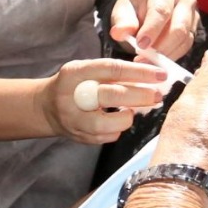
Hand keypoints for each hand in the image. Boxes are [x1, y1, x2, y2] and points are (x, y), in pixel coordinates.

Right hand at [38, 57, 167, 144]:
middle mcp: (72, 96)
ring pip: (108, 123)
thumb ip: (111, 72)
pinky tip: (120, 120)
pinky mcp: (80, 137)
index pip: (111, 69)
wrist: (47, 108)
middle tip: (158, 95)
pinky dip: (119, 129)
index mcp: (75, 73)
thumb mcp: (85, 70)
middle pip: (111, 96)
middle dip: (140, 95)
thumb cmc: (74, 84)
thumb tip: (148, 75)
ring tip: (136, 110)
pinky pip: (107, 137)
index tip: (160, 74)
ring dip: (128, 116)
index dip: (139, 72)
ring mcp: (74, 120)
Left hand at [109, 0, 199, 60]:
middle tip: (141, 59)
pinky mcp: (194, 31)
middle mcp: (184, 0)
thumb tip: (119, 32)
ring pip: (184, 40)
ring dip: (165, 55)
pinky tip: (156, 62)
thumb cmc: (135, 8)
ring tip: (145, 62)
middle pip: (179, 27)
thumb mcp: (123, 9)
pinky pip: (185, 48)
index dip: (152, 30)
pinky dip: (171, 57)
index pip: (161, 10)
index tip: (140, 46)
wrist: (148, 8)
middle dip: (161, 46)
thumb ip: (122, 20)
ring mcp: (192, 16)